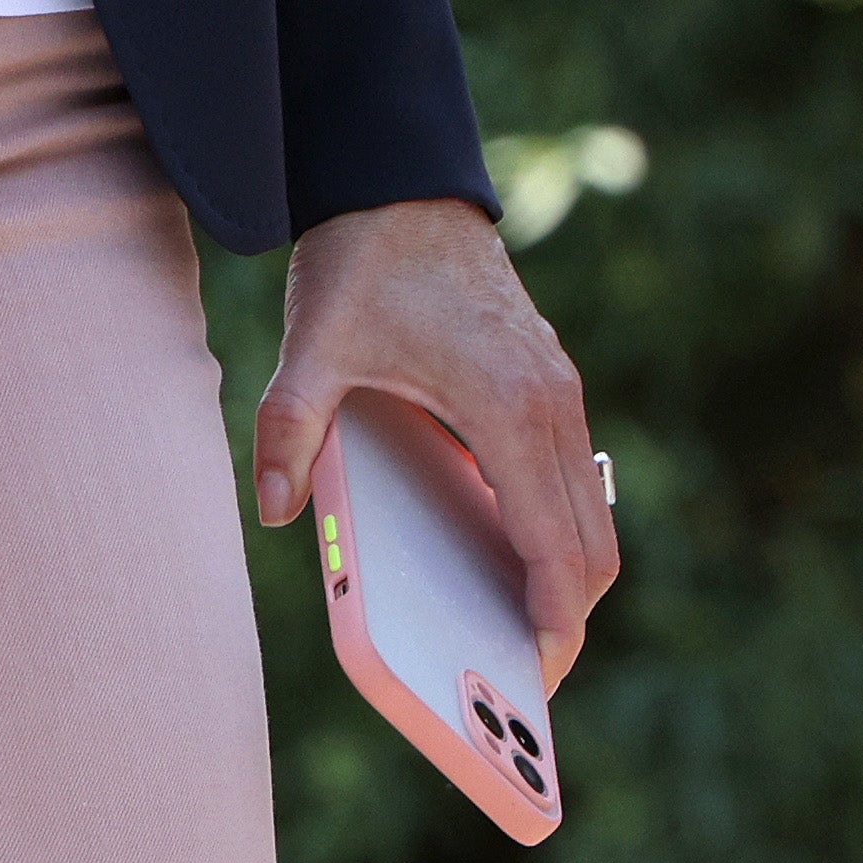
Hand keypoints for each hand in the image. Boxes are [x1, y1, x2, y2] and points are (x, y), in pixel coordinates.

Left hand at [254, 198, 620, 682]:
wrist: (404, 178)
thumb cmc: (365, 261)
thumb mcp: (312, 346)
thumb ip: (288, 428)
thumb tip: (268, 509)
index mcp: (508, 406)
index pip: (555, 543)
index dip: (553, 621)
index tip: (536, 679)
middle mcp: (552, 402)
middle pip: (593, 545)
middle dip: (567, 618)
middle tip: (519, 683)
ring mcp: (560, 390)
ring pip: (591, 513)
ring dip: (566, 575)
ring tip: (512, 635)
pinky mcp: (549, 381)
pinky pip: (570, 478)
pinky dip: (555, 530)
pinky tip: (501, 556)